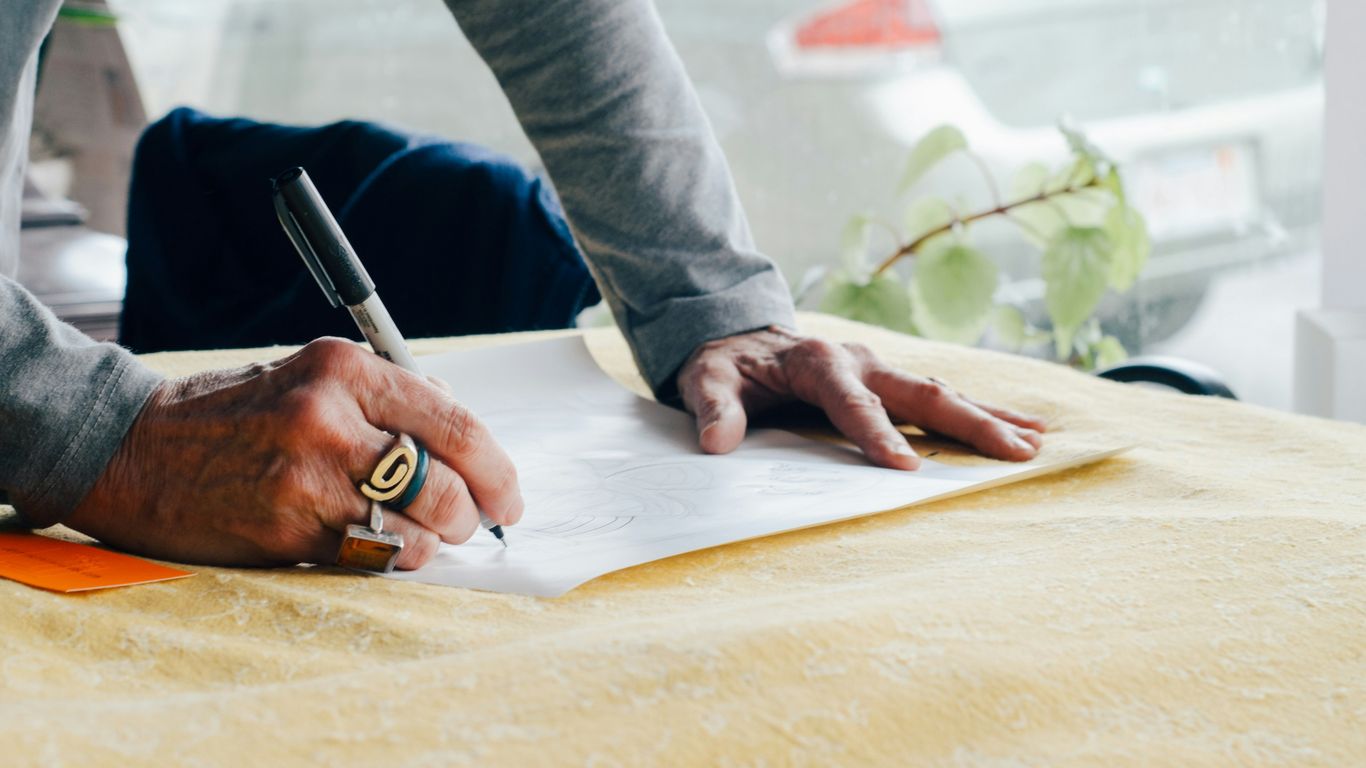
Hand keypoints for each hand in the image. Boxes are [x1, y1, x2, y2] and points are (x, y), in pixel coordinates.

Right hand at [67, 338, 522, 568]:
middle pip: (445, 482)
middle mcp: (329, 418)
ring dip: (433, 541)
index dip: (497, 468)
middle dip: (472, 513)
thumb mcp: (310, 376)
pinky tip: (380, 546)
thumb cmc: (235, 413)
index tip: (509, 494)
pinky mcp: (287, 530)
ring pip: (416, 528)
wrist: (133, 452)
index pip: (454, 422)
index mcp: (344, 369)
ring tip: (421, 533)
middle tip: (470, 521)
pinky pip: (372, 557)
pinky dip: (392, 558)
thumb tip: (463, 433)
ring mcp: (307, 478)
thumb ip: (389, 397)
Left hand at [677, 327, 1045, 468]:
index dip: (878, 434)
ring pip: (941, 393)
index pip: (853, 403)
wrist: (737, 338)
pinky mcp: (887, 381)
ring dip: (988, 417)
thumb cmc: (725, 365)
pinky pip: (938, 398)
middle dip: (969, 423)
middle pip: (921, 393)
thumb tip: (717, 443)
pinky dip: (980, 412)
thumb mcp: (706, 380)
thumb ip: (713, 408)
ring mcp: (878, 369)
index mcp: (818, 362)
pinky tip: (1021, 428)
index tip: (906, 467)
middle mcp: (859, 361)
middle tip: (1014, 451)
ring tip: (1035, 441)